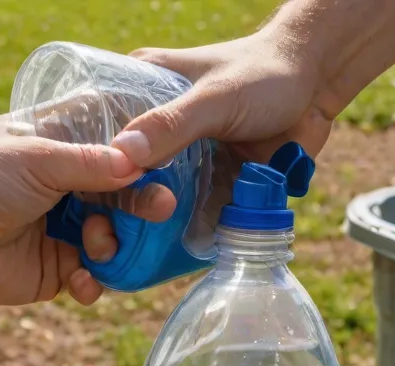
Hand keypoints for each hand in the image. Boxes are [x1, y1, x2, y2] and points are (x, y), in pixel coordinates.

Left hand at [0, 116, 175, 305]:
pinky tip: (81, 280)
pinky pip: (92, 279)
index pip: (113, 145)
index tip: (166, 160)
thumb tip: (140, 164)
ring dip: (114, 244)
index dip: (140, 155)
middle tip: (162, 208)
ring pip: (114, 239)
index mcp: (59, 147)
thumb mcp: (41, 158)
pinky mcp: (56, 270)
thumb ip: (93, 163)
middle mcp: (66, 187)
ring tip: (97, 244)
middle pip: (122, 196)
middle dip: (142, 205)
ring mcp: (63, 230)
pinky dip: (93, 282)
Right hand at [80, 27, 340, 264]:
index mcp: (140, 94)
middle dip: (113, 215)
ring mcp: (183, 162)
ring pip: (154, 204)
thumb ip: (172, 126)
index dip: (85, 174)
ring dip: (145, 233)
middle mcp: (156, 132)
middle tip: (105, 244)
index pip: (96, 139)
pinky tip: (163, 263)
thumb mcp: (214, 98)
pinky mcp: (211, 186)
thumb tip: (122, 157)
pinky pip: (191, 219)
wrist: (318, 83)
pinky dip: (183, 238)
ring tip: (125, 262)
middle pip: (121, 180)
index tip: (77, 209)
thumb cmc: (265, 73)